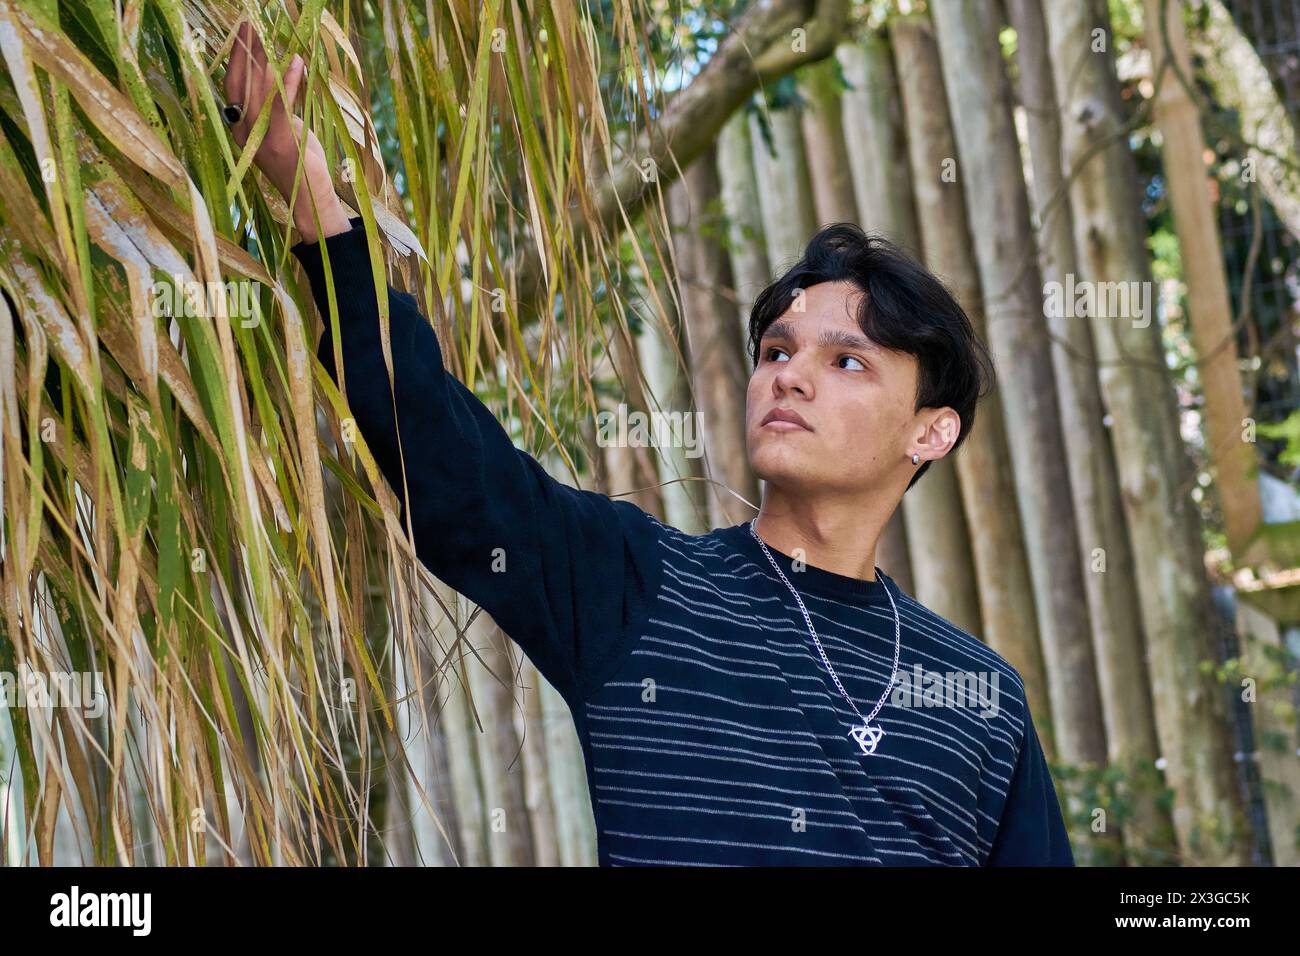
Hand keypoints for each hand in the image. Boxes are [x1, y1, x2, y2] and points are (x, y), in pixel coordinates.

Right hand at [223, 20, 351, 242]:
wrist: (310, 202)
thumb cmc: (301, 167)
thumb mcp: (285, 132)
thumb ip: (277, 110)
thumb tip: (281, 80)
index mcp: (242, 129)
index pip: (233, 87)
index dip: (235, 59)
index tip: (240, 33)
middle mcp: (245, 133)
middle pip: (240, 83)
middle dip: (244, 51)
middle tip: (249, 22)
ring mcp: (260, 140)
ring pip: (257, 91)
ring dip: (264, 60)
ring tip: (269, 34)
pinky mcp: (281, 144)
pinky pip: (281, 107)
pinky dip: (289, 82)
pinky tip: (296, 62)